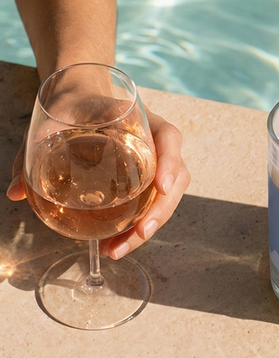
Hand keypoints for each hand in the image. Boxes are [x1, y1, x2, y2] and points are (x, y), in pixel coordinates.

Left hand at [8, 109, 190, 258]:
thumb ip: (34, 148)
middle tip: (138, 233)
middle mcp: (157, 146)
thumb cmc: (75, 104)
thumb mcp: (55, 116)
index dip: (170, 164)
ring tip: (117, 249)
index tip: (160, 186)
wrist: (83, 98)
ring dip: (147, 227)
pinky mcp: (146, 182)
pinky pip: (150, 206)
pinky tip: (114, 243)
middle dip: (159, 212)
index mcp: (146, 121)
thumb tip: (15, 192)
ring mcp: (155, 166)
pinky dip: (136, 228)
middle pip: (175, 181)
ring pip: (166, 200)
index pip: (170, 140)